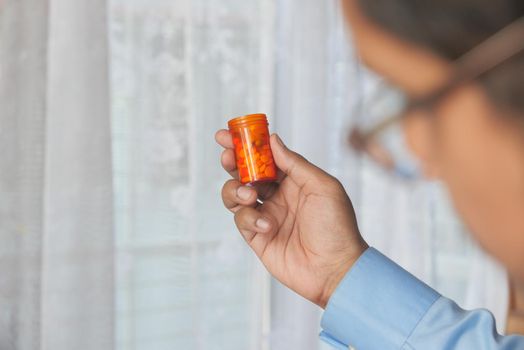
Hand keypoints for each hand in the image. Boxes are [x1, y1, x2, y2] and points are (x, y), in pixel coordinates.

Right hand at [215, 131, 367, 307]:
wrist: (335, 269)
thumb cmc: (337, 226)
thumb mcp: (322, 186)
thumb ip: (294, 163)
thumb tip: (272, 140)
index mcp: (294, 180)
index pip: (265, 157)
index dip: (246, 145)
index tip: (228, 134)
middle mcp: (278, 196)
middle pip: (245, 173)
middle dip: (232, 162)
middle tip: (227, 157)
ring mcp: (266, 215)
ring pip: (236, 194)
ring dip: (235, 189)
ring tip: (249, 194)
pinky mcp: (257, 237)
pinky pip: (242, 220)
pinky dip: (249, 218)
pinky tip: (267, 226)